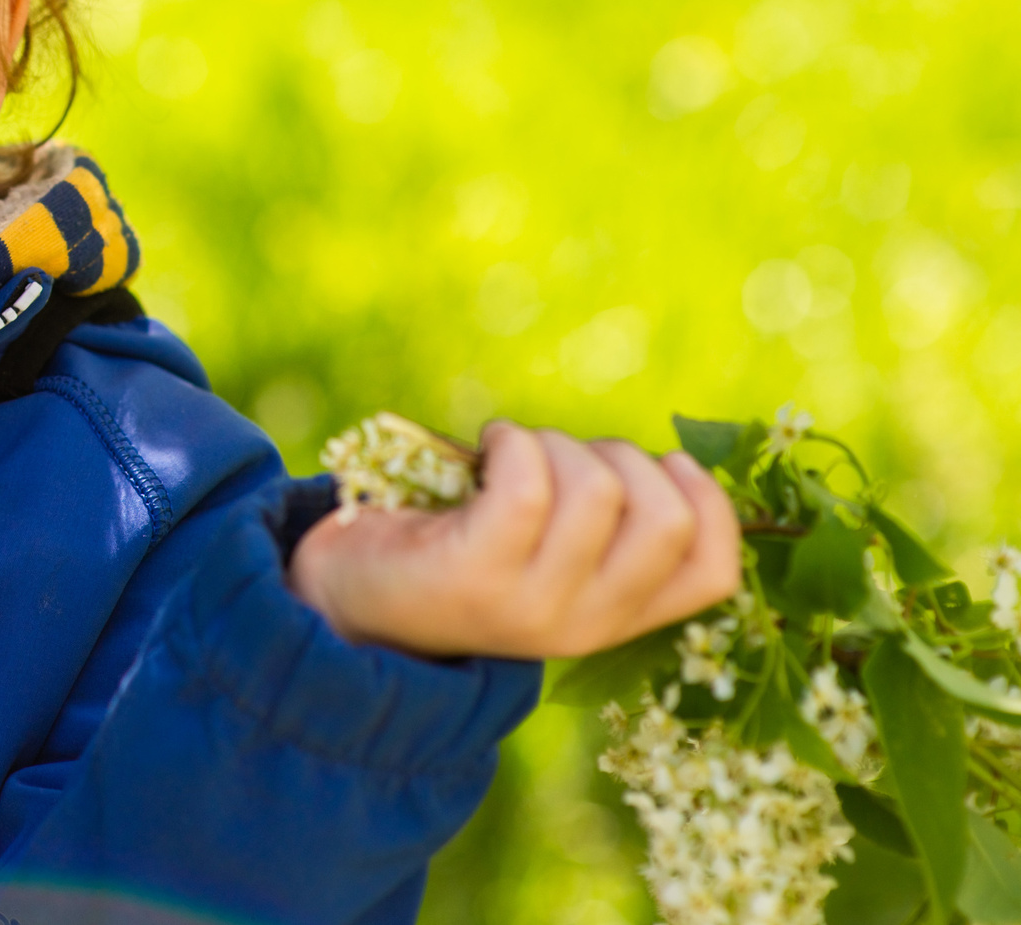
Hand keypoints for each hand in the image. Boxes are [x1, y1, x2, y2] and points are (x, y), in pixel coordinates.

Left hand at [286, 421, 741, 659]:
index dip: (708, 502)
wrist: (349, 600)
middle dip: (625, 458)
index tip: (657, 463)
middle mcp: (586, 622)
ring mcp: (532, 604)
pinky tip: (487, 446)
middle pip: (667, 521)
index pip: (715, 572)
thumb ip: (606, 528)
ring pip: (599, 492)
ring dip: (557, 443)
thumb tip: (665, 462)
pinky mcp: (475, 573)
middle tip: (563, 455)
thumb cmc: (458, 551)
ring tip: (513, 452)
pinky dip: (512, 442)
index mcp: (617, 617)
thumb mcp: (548, 554)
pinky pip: (527, 484)